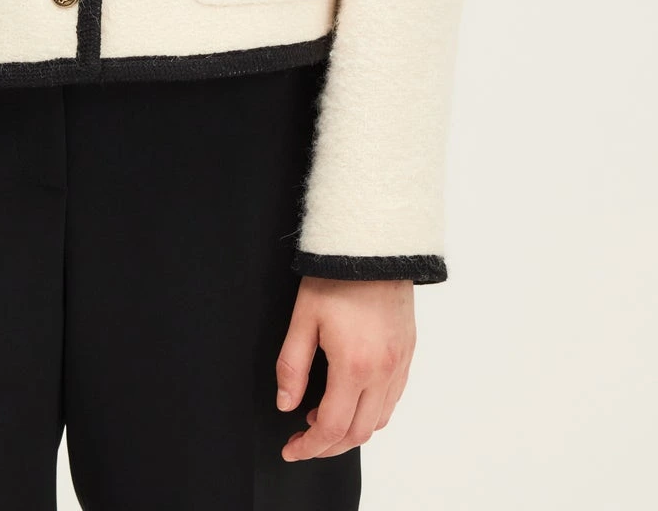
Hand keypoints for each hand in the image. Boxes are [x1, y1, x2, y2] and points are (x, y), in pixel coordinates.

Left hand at [275, 276, 415, 460]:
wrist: (374, 245)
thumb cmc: (337, 276)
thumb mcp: (303, 318)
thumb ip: (292, 367)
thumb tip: (286, 404)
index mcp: (354, 365)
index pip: (332, 427)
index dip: (309, 446)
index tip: (292, 449)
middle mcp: (383, 372)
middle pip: (358, 433)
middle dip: (328, 445)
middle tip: (304, 439)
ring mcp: (399, 365)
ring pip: (379, 421)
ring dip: (351, 430)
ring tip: (323, 415)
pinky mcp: (408, 354)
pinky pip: (392, 399)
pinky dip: (371, 411)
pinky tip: (351, 398)